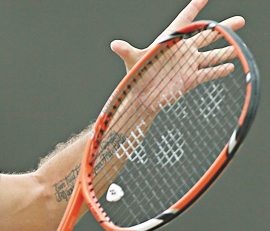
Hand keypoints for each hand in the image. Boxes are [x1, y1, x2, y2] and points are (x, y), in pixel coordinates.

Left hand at [109, 0, 244, 71]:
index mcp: (169, 41)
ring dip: (225, 50)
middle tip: (240, 21)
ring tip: (238, 47)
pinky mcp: (190, 79)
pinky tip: (230, 67)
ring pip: (211, 54)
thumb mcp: (132, 61)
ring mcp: (187, 64)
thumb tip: (114, 45)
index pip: (184, 20)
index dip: (194, 7)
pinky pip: (208, 73)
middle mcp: (181, 51)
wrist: (140, 98)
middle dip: (223, 28)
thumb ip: (126, 51)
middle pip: (206, 35)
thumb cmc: (135, 77)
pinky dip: (219, 70)